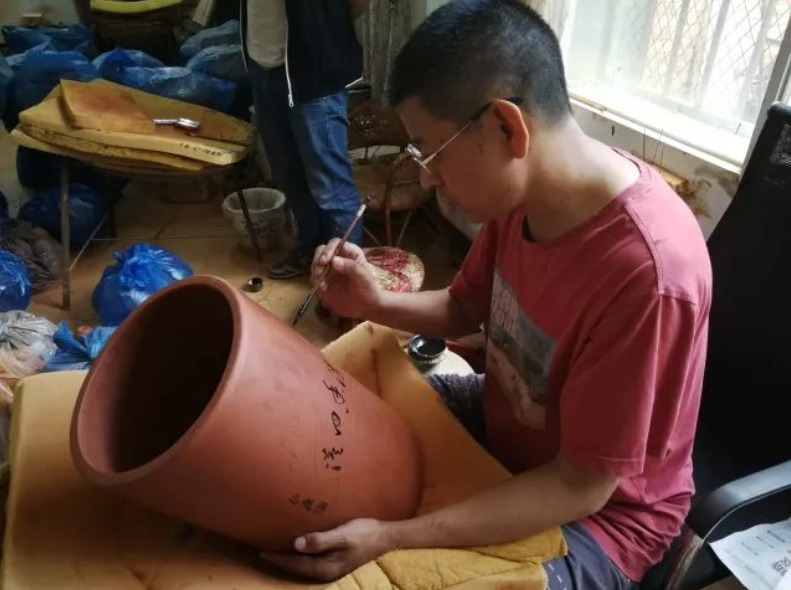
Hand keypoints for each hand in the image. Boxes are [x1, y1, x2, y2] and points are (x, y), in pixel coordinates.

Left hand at [260, 518, 393, 580]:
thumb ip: (320, 540)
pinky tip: (298, 550)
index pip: (296, 563)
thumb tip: (297, 544)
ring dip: (289, 560)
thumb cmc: (364, 533)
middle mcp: (326, 571)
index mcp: (326, 567)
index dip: (278, 557)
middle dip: (280, 561)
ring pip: (304, 567)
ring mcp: (331, 568)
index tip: (262, 552)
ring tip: (276, 551)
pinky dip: (300, 558)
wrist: (385, 538)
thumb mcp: (342, 535)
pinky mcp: (335, 562)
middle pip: (297, 568)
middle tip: (263, 552)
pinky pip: (311, 563)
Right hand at [311, 240, 380, 318]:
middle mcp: (338, 257)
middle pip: (321, 251)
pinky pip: (314, 277)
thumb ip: (351, 267)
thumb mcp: (363, 278)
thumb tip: (334, 261)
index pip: (336, 243)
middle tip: (319, 274)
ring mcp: (329, 268)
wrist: (364, 307)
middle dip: (318, 261)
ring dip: (316, 273)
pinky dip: (315, 282)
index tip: (325, 261)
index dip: (329, 250)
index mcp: (350, 253)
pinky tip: (323, 290)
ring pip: (316, 263)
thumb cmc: (368, 290)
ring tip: (323, 287)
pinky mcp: (323, 279)